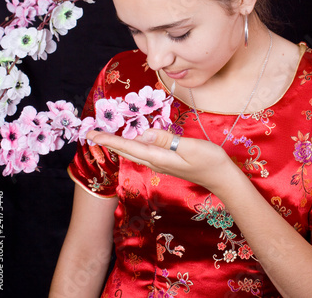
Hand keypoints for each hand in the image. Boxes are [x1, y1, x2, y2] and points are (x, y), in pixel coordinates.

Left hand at [86, 128, 235, 192]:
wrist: (221, 178)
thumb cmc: (209, 160)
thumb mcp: (188, 146)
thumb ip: (165, 140)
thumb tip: (143, 134)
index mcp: (158, 157)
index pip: (128, 146)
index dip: (109, 139)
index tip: (92, 134)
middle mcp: (155, 161)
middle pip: (126, 150)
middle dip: (107, 142)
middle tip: (90, 133)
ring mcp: (160, 163)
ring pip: (133, 152)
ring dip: (116, 144)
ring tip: (103, 136)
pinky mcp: (165, 161)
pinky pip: (142, 152)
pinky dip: (129, 145)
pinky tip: (128, 141)